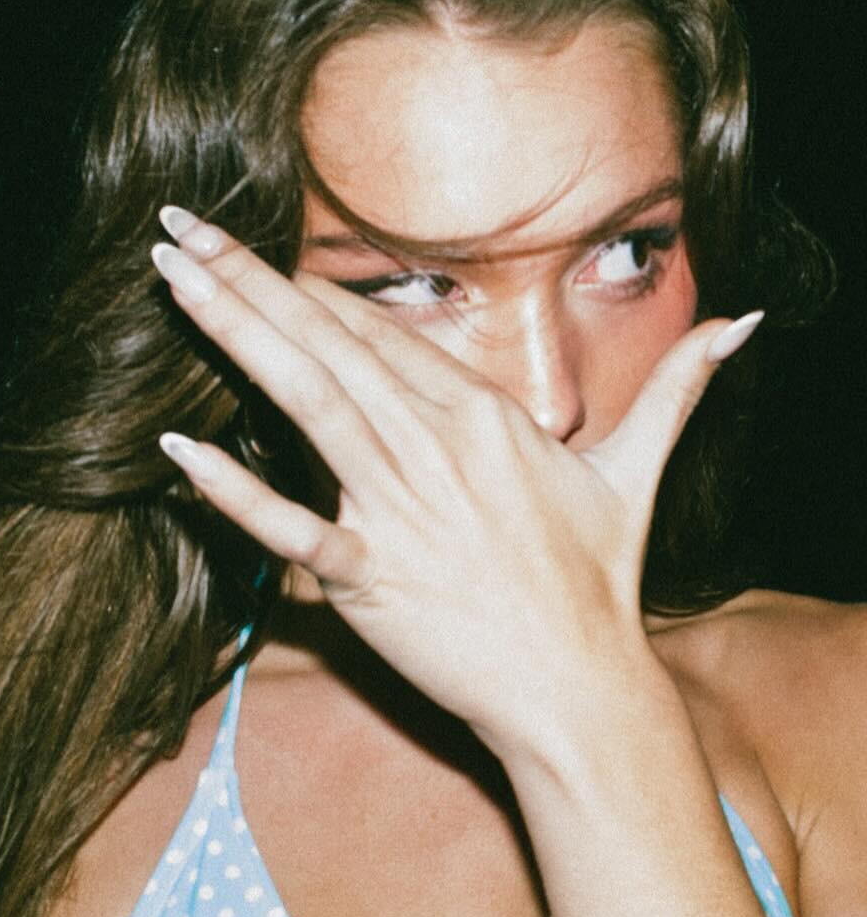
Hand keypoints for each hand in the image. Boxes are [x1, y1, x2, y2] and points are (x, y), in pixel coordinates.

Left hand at [151, 207, 761, 754]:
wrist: (580, 689)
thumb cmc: (596, 584)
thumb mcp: (639, 471)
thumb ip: (678, 387)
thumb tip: (744, 322)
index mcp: (482, 414)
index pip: (379, 331)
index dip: (308, 286)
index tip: (249, 247)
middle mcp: (434, 445)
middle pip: (327, 345)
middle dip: (247, 280)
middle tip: (178, 227)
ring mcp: (399, 508)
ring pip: (304, 402)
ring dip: (233, 334)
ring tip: (172, 279)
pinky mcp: (370, 576)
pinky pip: (290, 527)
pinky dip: (233, 490)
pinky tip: (178, 447)